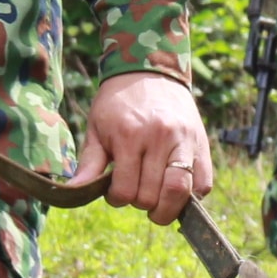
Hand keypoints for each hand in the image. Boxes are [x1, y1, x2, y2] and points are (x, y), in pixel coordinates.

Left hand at [66, 72, 212, 224]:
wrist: (151, 72)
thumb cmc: (118, 103)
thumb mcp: (97, 128)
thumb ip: (89, 162)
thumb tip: (73, 191)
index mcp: (130, 135)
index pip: (126, 191)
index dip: (117, 199)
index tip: (115, 190)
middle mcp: (161, 139)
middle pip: (152, 197)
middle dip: (140, 202)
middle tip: (135, 190)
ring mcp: (186, 142)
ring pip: (180, 193)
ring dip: (165, 206)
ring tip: (156, 197)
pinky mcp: (203, 145)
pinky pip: (203, 184)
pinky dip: (189, 195)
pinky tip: (174, 187)